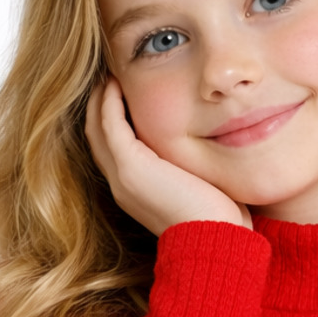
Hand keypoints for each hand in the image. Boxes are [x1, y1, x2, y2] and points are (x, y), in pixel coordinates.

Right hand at [84, 75, 252, 235]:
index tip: (121, 93)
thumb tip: (211, 150)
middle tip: (109, 78)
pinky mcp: (131, 167)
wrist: (217, 241)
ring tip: (110, 75)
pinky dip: (108, 102)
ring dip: (100, 99)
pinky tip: (115, 83)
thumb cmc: (220, 221)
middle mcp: (123, 185)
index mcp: (136, 191)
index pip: (113, 149)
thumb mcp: (201, 188)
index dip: (112, 120)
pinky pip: (109, 124)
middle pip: (97, 137)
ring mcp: (123, 177)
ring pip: (96, 128)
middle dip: (99, 106)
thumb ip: (193, 168)